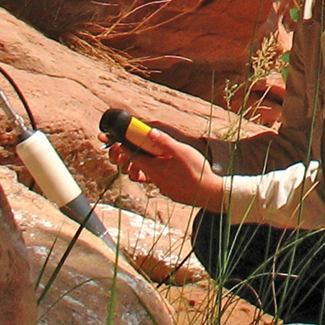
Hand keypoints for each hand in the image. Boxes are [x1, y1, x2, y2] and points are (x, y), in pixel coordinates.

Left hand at [102, 125, 221, 207]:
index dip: (123, 148)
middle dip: (132, 158)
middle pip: (138, 167)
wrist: (209, 193)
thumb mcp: (182, 152)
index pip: (133, 156)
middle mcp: (155, 179)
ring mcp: (163, 187)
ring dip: (148, 166)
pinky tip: (171, 172)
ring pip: (150, 174)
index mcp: (155, 167)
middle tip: (132, 149)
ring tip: (155, 159)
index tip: (115, 142)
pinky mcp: (171, 192)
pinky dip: (160, 175)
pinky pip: (161, 181)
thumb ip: (165, 142)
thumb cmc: (197, 172)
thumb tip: (150, 131)